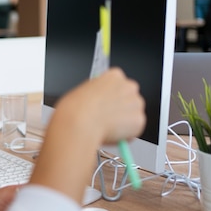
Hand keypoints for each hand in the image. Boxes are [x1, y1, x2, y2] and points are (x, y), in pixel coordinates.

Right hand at [28, 68, 144, 203]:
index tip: (103, 110)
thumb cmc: (70, 113)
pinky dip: (126, 135)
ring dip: (123, 124)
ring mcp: (135, 102)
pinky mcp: (139, 120)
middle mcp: (128, 85)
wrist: (77, 125)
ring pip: (133, 115)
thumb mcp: (79, 98)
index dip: (110, 100)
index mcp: (112, 75)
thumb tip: (95, 106)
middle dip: (120, 111)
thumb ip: (92, 98)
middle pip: (129, 99)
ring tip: (103, 130)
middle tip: (104, 124)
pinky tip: (111, 135)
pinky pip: (135, 129)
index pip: (119, 84)